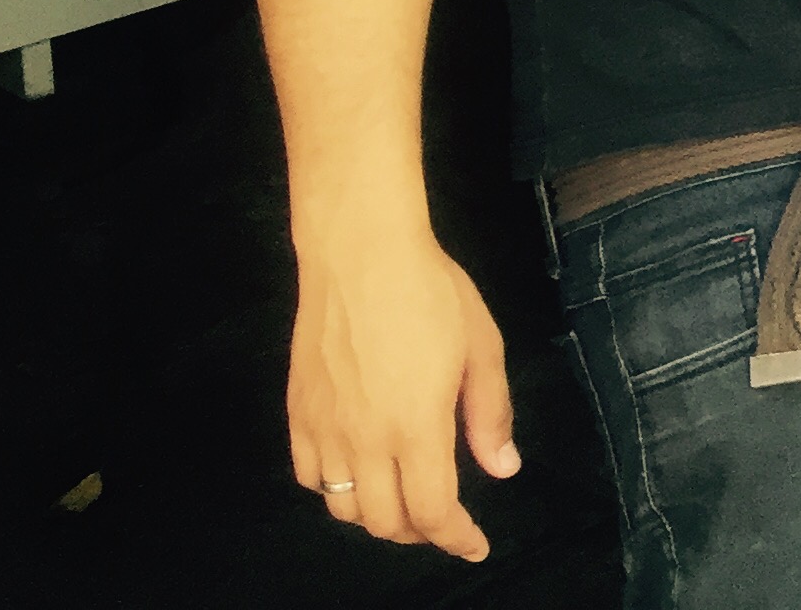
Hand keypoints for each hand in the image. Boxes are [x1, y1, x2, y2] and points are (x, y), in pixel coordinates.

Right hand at [288, 229, 518, 560]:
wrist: (361, 254)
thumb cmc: (430, 292)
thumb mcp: (482, 347)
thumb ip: (490, 414)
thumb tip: (503, 469)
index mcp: (416, 427)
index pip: (433, 511)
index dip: (455, 539)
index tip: (474, 546)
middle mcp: (364, 439)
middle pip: (386, 522)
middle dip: (421, 532)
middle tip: (444, 518)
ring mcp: (324, 428)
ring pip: (343, 508)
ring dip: (378, 514)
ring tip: (404, 496)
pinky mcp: (298, 412)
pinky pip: (308, 476)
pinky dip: (333, 489)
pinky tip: (357, 470)